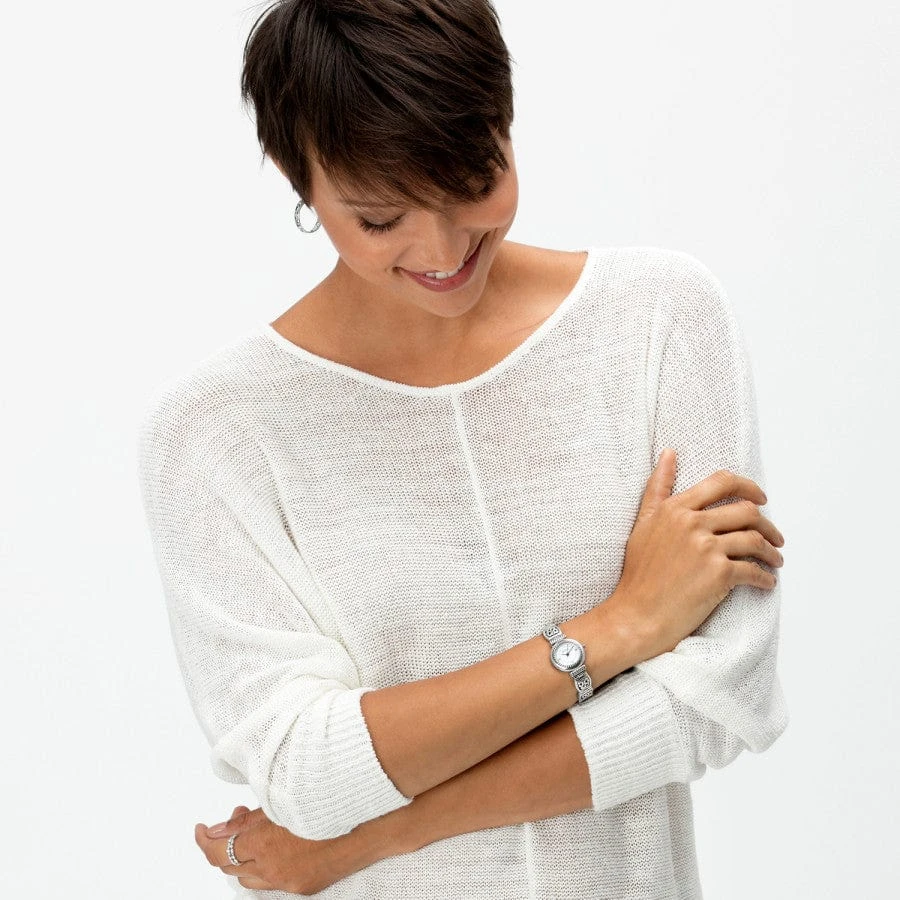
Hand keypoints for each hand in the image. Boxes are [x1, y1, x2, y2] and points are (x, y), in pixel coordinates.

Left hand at [195, 805, 368, 894]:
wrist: (370, 821)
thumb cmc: (329, 800)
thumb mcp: (282, 801)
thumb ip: (247, 819)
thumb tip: (219, 828)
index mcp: (264, 843)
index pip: (218, 850)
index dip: (204, 841)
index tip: (201, 829)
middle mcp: (273, 868)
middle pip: (230, 866)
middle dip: (226, 843)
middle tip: (234, 820)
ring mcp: (288, 880)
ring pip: (249, 878)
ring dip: (244, 857)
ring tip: (255, 830)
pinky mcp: (304, 886)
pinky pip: (272, 881)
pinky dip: (265, 866)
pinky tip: (274, 844)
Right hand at [606, 448, 785, 659]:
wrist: (636, 615)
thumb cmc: (638, 574)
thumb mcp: (643, 523)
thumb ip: (658, 488)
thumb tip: (669, 454)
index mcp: (675, 509)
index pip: (721, 483)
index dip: (748, 487)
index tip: (760, 499)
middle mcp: (692, 523)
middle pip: (747, 511)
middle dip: (768, 524)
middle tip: (774, 537)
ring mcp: (706, 548)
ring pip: (755, 540)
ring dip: (772, 552)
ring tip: (774, 561)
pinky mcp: (719, 575)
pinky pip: (754, 570)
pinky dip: (765, 578)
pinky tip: (766, 583)